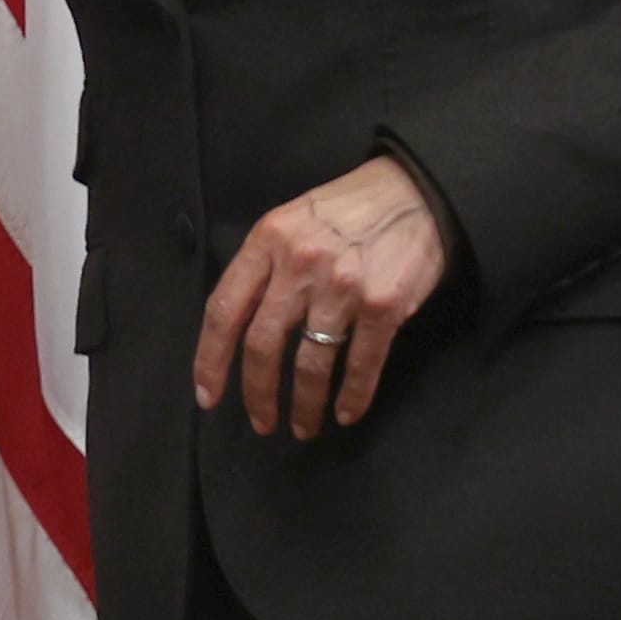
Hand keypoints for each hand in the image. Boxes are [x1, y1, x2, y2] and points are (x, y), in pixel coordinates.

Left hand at [192, 153, 454, 439]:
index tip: (208, 396)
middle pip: (262, 344)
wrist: (412, 192)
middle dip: (257, 393)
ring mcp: (342, 286)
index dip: (210, 359)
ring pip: (310, 363)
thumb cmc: (345, 210)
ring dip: (304, 405)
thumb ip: (264, 266)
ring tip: (303, 427)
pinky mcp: (383, 305)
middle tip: (261, 423)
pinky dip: (352, 397)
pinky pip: (361, 364)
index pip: (224, 309)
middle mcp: (299, 264)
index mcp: (267, 241)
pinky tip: (345, 414)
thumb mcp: (290, 221)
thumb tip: (240, 326)